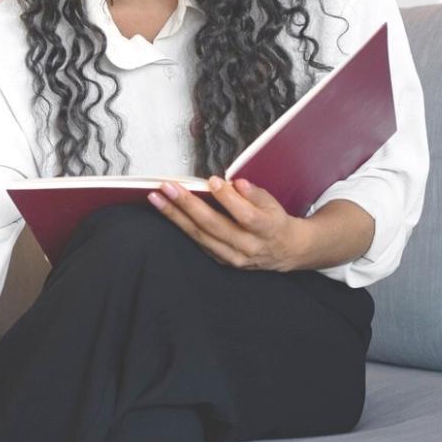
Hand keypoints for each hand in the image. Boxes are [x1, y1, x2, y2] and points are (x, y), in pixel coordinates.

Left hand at [148, 176, 308, 271]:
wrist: (284, 251)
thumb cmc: (274, 221)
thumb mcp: (273, 203)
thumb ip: (254, 194)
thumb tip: (236, 183)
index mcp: (265, 229)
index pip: (245, 215)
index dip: (228, 199)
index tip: (212, 181)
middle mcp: (247, 246)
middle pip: (214, 226)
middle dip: (187, 205)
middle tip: (167, 187)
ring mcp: (232, 257)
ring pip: (199, 236)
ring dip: (175, 216)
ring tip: (156, 198)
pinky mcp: (221, 261)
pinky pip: (198, 242)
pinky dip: (181, 227)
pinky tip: (167, 213)